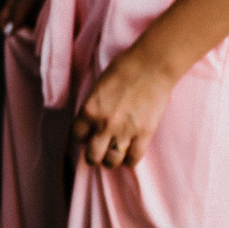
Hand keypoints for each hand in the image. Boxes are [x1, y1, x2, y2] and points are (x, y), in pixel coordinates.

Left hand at [71, 49, 176, 167]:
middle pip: (92, 155)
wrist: (151, 66)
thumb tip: (92, 122)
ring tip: (112, 157)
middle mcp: (103, 124)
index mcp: (88, 111)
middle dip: (93, 156)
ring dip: (110, 161)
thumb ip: (93, 108)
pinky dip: (130, 161)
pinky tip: (128, 157)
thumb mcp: (98, 88)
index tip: (86, 136)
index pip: (77, 136)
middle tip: (97, 154)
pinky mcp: (144, 134)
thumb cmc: (123, 70)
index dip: (82, 137)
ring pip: (111, 160)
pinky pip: (133, 158)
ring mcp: (124, 131)